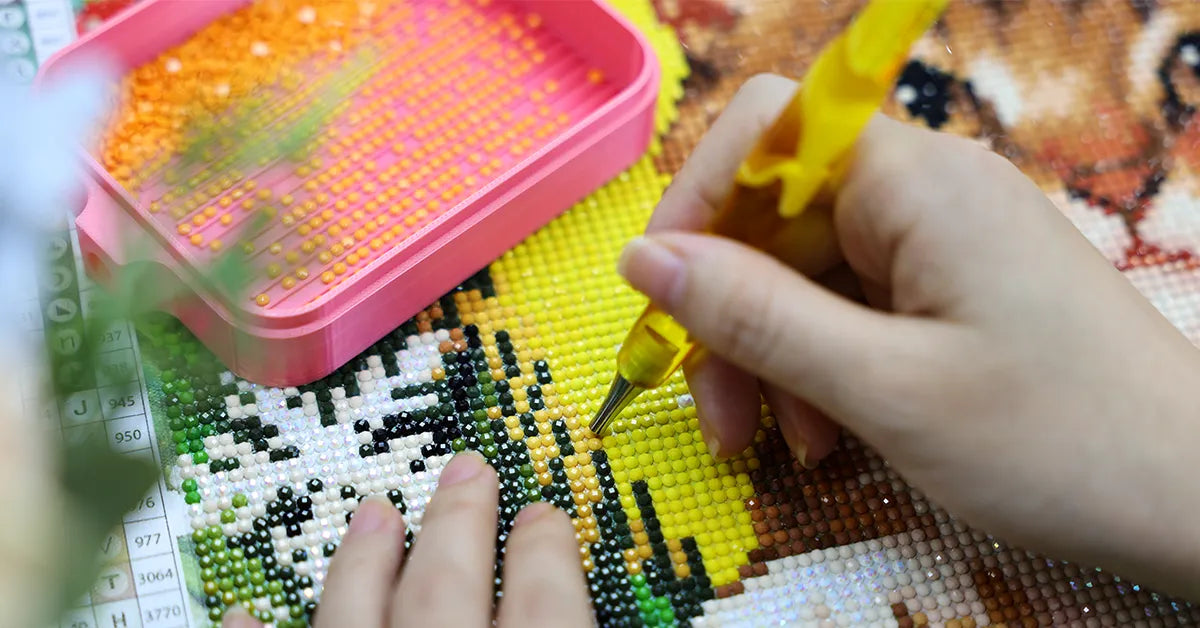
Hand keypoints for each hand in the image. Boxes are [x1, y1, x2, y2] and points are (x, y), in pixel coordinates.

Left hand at [223, 451, 590, 627]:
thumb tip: (591, 608)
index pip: (546, 603)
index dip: (546, 553)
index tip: (544, 518)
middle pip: (447, 587)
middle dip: (458, 522)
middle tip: (469, 472)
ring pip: (354, 616)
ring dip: (363, 562)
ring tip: (374, 513)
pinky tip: (243, 617)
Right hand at [619, 74, 1199, 598]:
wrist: (1199, 501)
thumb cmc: (1056, 441)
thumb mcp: (882, 387)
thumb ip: (754, 315)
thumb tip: (641, 258)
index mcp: (913, 180)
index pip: (765, 128)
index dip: (698, 200)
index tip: (663, 295)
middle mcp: (925, 190)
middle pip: (777, 213)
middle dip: (730, 311)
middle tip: (719, 417)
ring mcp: (942, 240)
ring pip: (807, 269)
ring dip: (771, 354)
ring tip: (782, 444)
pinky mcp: (954, 288)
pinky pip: (853, 305)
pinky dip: (822, 366)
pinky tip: (828, 435)